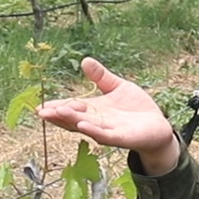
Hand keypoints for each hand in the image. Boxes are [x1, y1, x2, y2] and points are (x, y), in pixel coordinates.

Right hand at [35, 58, 179, 172]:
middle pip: (74, 118)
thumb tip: (85, 60)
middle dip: (58, 115)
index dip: (57, 107)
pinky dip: (94, 130)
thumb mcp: (118, 87)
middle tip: (41, 111)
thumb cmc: (136, 109)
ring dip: (72, 120)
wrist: (158, 127)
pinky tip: (83, 125)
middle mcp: (97, 122)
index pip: (72, 107)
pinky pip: (106, 135)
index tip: (40, 106)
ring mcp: (108, 131)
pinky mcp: (122, 137)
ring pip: (87, 126)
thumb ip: (101, 77)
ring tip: (57, 113)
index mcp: (94, 110)